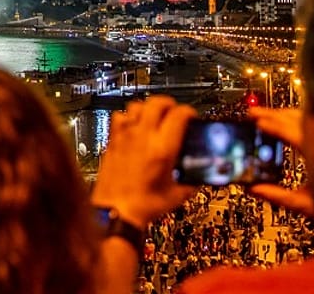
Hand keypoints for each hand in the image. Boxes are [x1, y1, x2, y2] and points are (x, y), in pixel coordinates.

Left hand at [89, 94, 197, 226]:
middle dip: (169, 104)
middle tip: (174, 111)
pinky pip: (119, 116)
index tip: (191, 117)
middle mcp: (143, 136)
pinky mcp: (113, 140)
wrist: (116, 211)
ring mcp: (125, 136)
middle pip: (157, 102)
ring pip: (137, 105)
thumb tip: (201, 171)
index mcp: (163, 148)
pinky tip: (134, 127)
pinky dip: (128, 117)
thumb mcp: (178, 194)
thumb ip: (192, 180)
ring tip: (155, 117)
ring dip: (148, 108)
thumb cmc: (143, 206)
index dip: (189, 112)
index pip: (179, 114)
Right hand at [244, 106, 313, 216]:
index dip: (273, 126)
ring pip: (313, 117)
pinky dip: (313, 115)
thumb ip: (279, 196)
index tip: (257, 122)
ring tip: (274, 114)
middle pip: (299, 119)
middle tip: (256, 113)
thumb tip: (254, 189)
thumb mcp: (308, 206)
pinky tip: (301, 116)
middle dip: (276, 114)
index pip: (291, 132)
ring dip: (291, 114)